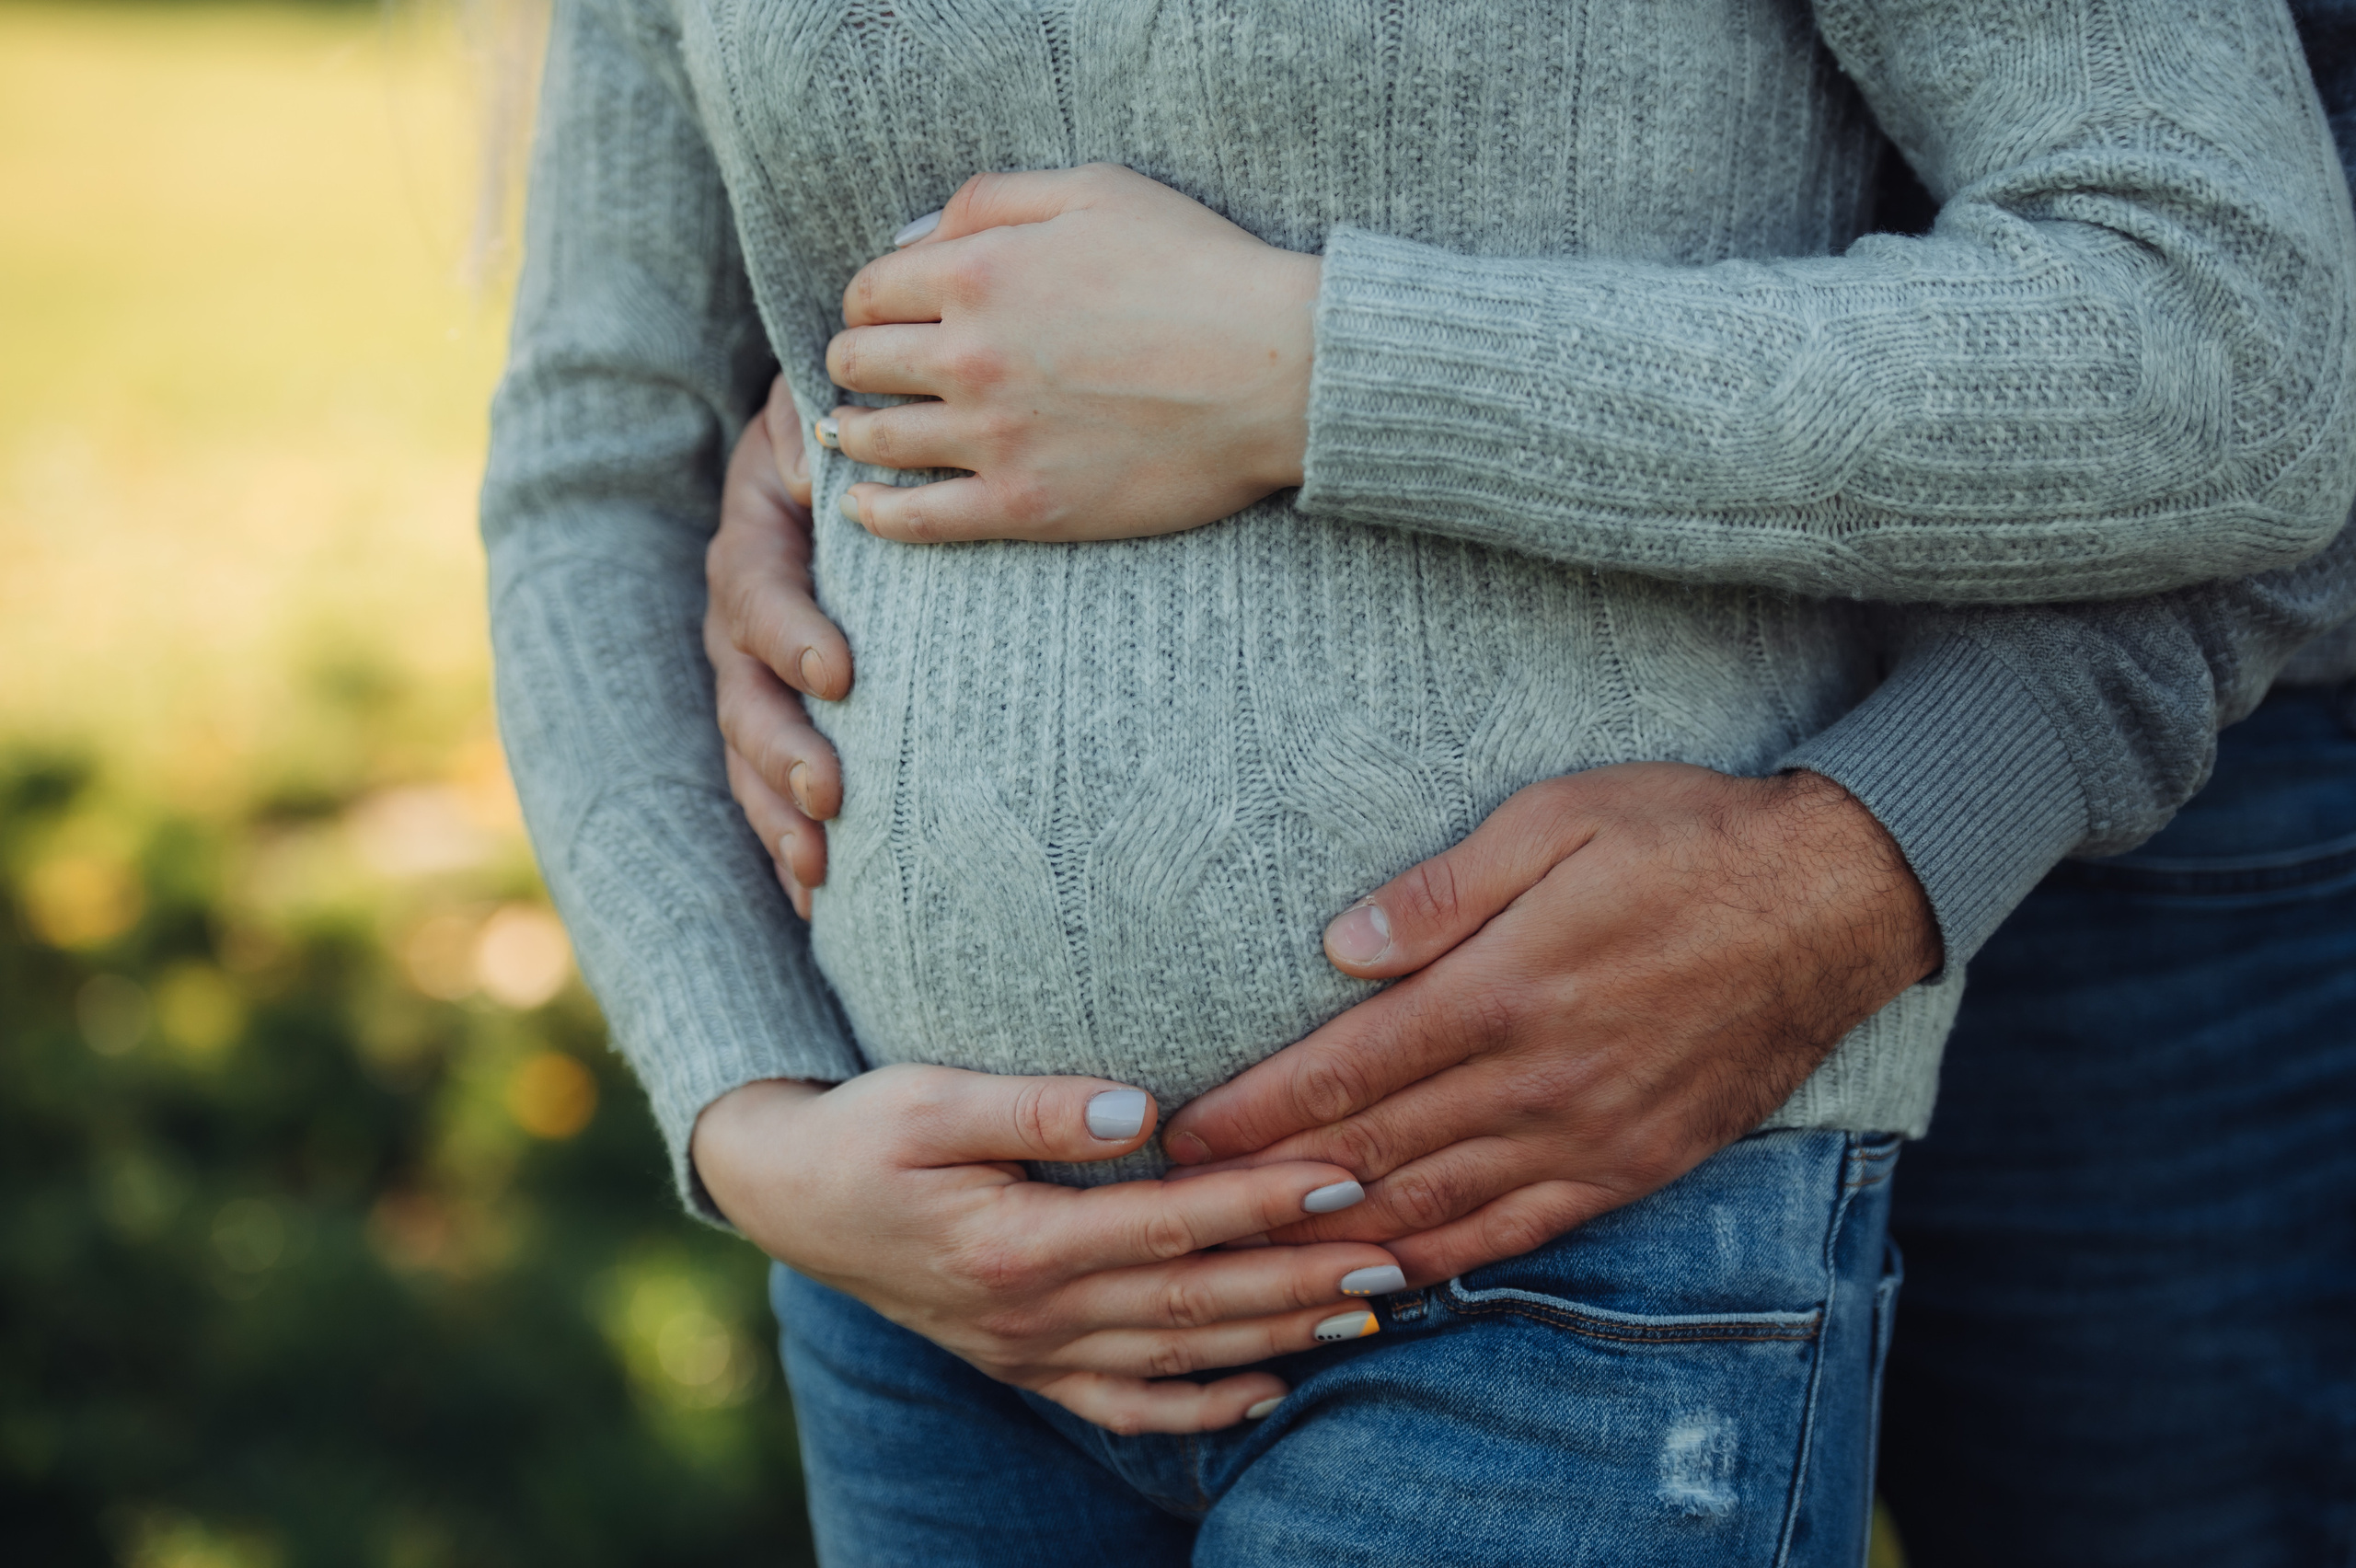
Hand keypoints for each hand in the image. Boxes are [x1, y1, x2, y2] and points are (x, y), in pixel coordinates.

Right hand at [693, 1068, 1401, 1433]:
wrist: (788, 1196)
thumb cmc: (862, 1130)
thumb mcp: (927, 1099)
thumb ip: (1035, 1106)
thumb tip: (1146, 1107)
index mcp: (1016, 1242)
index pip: (1168, 1222)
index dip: (1259, 1200)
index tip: (1340, 1175)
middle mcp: (1033, 1312)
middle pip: (1193, 1299)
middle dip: (1300, 1278)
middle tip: (1393, 1253)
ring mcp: (1031, 1351)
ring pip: (1177, 1353)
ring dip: (1277, 1334)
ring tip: (1367, 1311)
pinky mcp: (1025, 1364)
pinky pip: (1126, 1402)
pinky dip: (1200, 1404)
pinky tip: (1265, 1391)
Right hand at [705, 376, 853, 917]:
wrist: (846, 448)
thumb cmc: (854, 429)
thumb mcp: (827, 409)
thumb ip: (822, 428)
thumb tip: (822, 466)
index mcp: (754, 537)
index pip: (758, 592)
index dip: (791, 634)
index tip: (840, 674)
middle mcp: (739, 615)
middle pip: (744, 692)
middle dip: (782, 750)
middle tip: (829, 794)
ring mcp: (753, 673)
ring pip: (748, 753)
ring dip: (777, 813)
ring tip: (818, 867)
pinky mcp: (783, 713)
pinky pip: (771, 785)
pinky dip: (789, 842)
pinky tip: (817, 904)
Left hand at [822, 164, 1319, 542]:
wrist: (1278, 372)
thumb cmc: (1200, 269)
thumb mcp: (1096, 191)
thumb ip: (992, 200)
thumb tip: (913, 236)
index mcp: (978, 270)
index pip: (870, 290)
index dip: (870, 301)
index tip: (888, 317)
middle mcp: (968, 354)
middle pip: (857, 363)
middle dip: (858, 363)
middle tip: (873, 374)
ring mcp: (992, 436)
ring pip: (873, 438)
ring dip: (854, 431)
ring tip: (856, 433)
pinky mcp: (1025, 506)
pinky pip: (917, 519)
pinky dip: (877, 512)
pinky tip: (864, 505)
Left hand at [1161, 765, 1940, 1285]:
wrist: (1832, 902)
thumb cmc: (1683, 840)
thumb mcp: (1553, 819)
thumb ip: (1440, 894)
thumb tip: (1339, 946)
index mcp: (1503, 989)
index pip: (1347, 1070)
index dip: (1256, 1111)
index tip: (1183, 1134)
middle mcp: (1538, 1080)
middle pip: (1373, 1152)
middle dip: (1268, 1183)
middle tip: (1186, 1205)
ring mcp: (1588, 1135)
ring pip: (1436, 1207)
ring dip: (1337, 1235)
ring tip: (1257, 1251)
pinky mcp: (1633, 1166)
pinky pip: (1520, 1233)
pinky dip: (1444, 1260)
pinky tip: (1388, 1275)